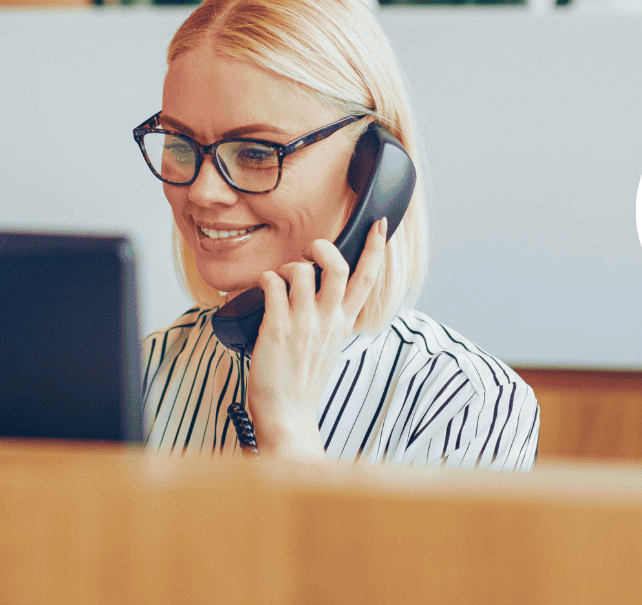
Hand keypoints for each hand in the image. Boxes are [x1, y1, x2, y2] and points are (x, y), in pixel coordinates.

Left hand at [246, 217, 387, 460]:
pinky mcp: (277, 328)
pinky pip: (273, 284)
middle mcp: (328, 320)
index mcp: (344, 323)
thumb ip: (332, 319)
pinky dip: (265, 280)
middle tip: (311, 251)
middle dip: (323, 247)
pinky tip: (262, 289)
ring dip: (288, 267)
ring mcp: (303, 323)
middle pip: (338, 266)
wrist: (289, 415)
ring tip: (279, 281)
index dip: (375, 248)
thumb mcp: (329, 346)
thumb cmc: (304, 382)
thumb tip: (322, 293)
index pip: (367, 279)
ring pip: (302, 271)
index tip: (379, 226)